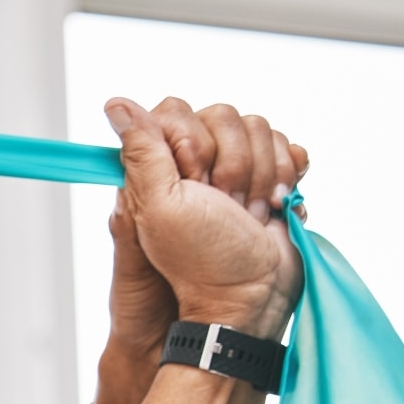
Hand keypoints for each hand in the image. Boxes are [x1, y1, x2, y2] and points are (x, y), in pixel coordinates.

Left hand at [106, 96, 304, 341]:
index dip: (191, 145)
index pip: (177, 112)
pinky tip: (276, 206)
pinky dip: (287, 175)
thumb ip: (140, 153)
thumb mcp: (159, 207)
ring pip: (260, 129)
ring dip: (262, 175)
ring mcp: (234, 171)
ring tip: (250, 215)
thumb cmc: (202, 262)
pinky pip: (287, 148)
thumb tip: (116, 105)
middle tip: (225, 206)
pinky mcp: (268, 180)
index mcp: (160, 168)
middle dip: (232, 164)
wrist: (252, 297)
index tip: (194, 182)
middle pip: (225, 115)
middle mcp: (195, 165)